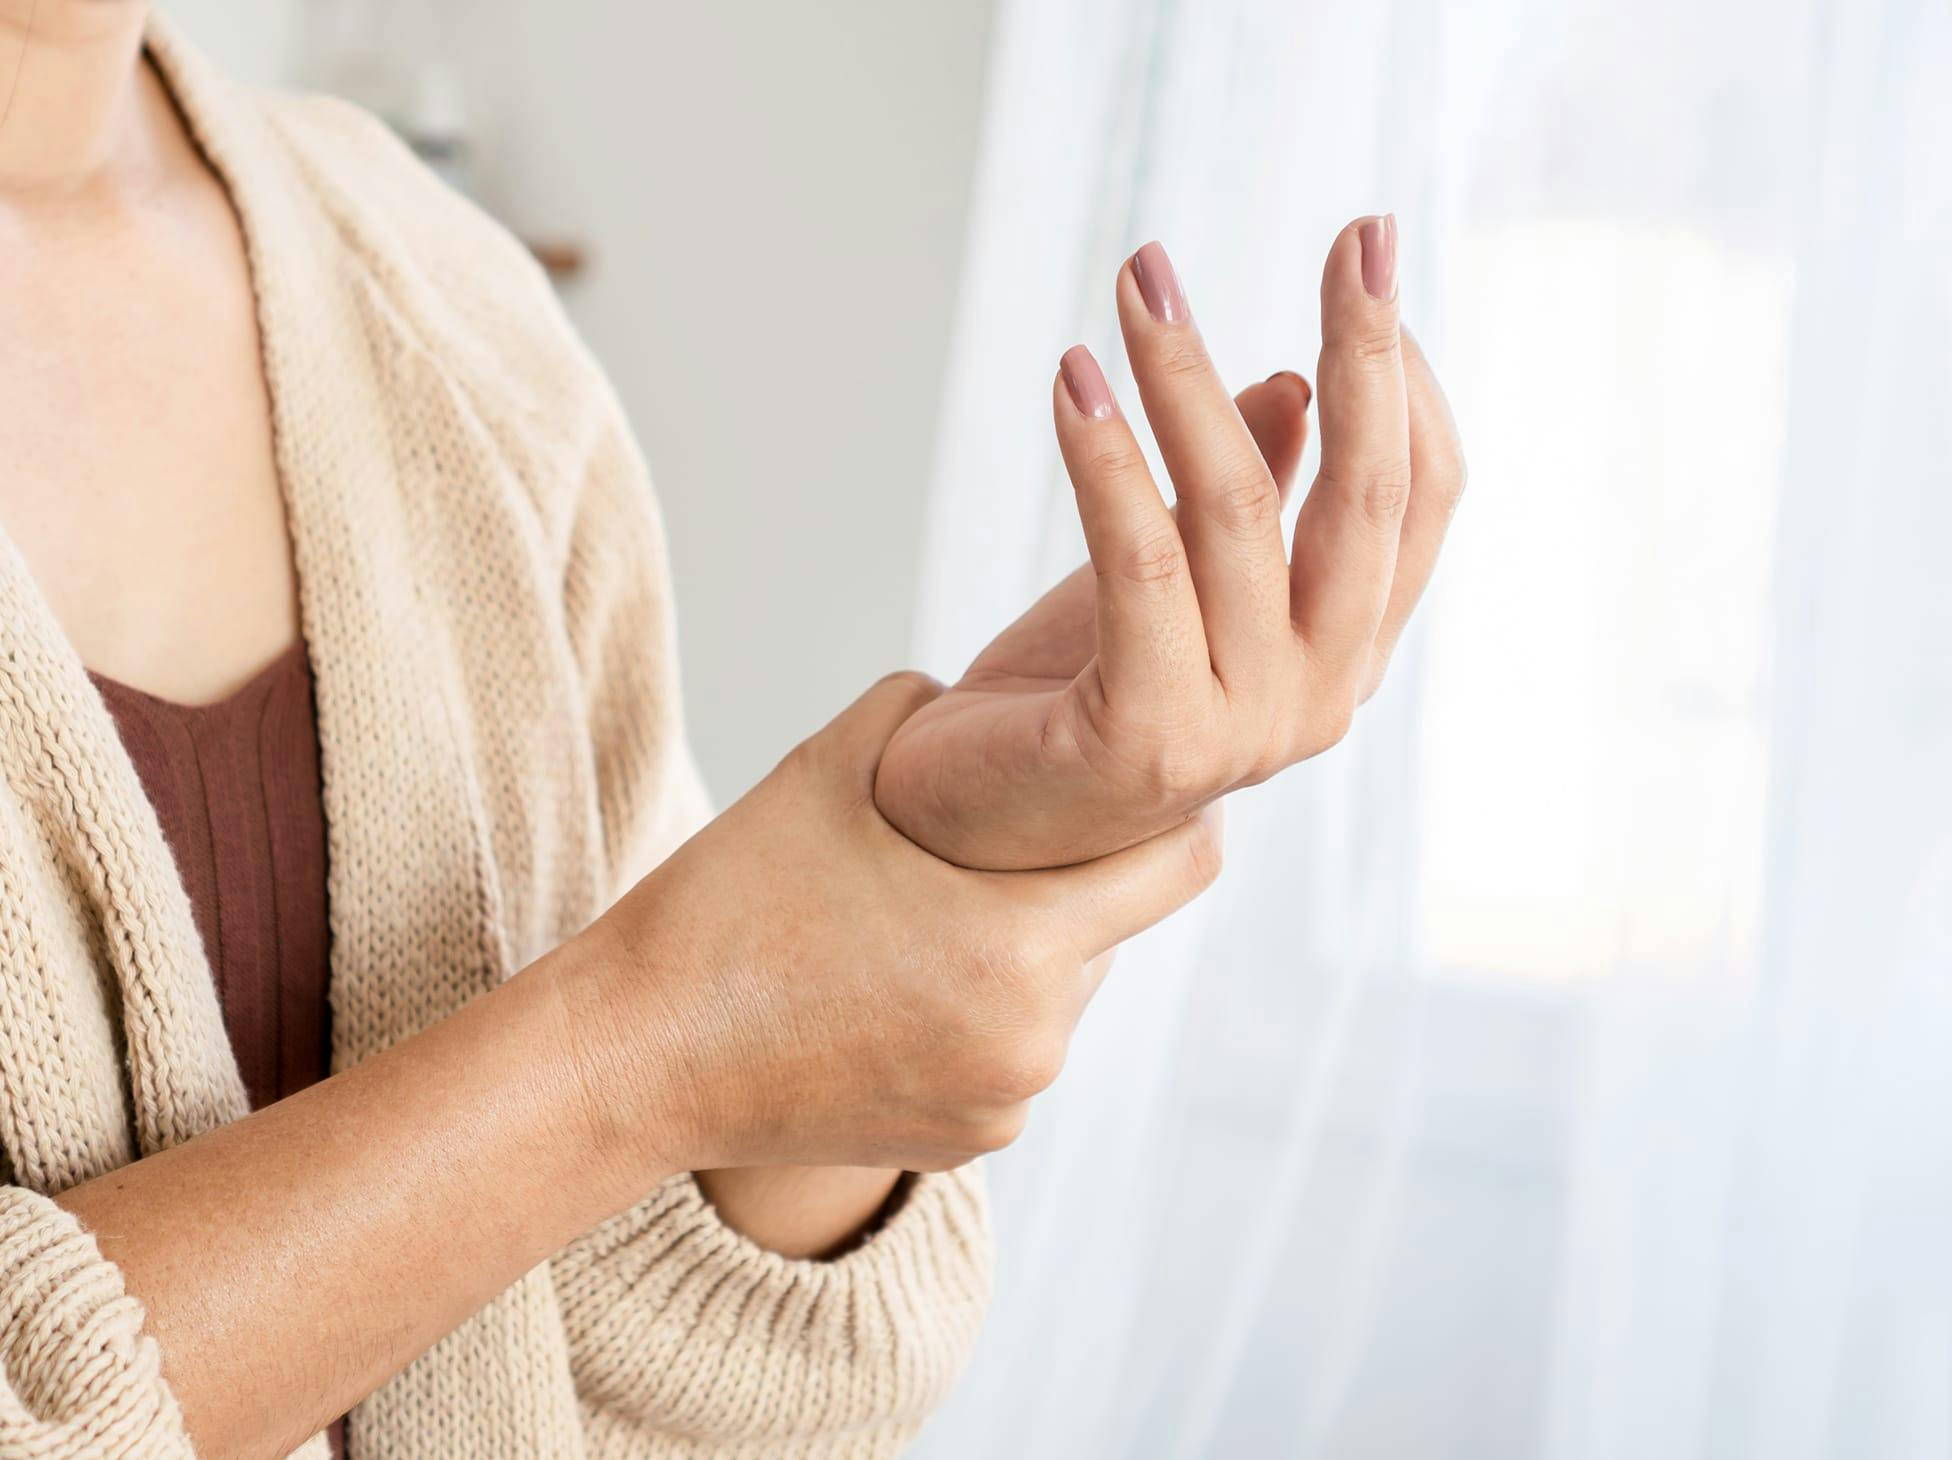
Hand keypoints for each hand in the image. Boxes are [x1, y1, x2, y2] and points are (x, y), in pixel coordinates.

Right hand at [572, 672, 1222, 1174]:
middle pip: (1114, 929)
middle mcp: (1035, 1038)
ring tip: (926, 918)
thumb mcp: (827, 765)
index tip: (1137, 780)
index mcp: (1018, 942)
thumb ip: (930, 710)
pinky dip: (980, 1017)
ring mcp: (1006, 1103)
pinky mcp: (969, 1144)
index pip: (1182, 863)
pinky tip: (898, 986)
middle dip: (1072, 881)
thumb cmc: (728, 904)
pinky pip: (1012, 1056)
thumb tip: (989, 698)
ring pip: (1062, 995)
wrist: (637, 1056)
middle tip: (997, 842)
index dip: (1171, 810)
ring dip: (1022, 951)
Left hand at [874, 218, 1465, 869]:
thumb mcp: (1175, 578)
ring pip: (1237, 512)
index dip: (1407, 377)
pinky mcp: (1150, 737)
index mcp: (1343, 654)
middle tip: (1354, 233)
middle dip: (1364, 351)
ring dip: (1184, 376)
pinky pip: (1140, 562)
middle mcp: (1320, 697)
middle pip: (1366, 500)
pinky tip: (1074, 378)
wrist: (968, 825)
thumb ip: (1252, 499)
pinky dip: (1106, 458)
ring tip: (1138, 281)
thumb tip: (1296, 384)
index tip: (1368, 261)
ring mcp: (1244, 729)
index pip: (1419, 500)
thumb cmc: (1077, 693)